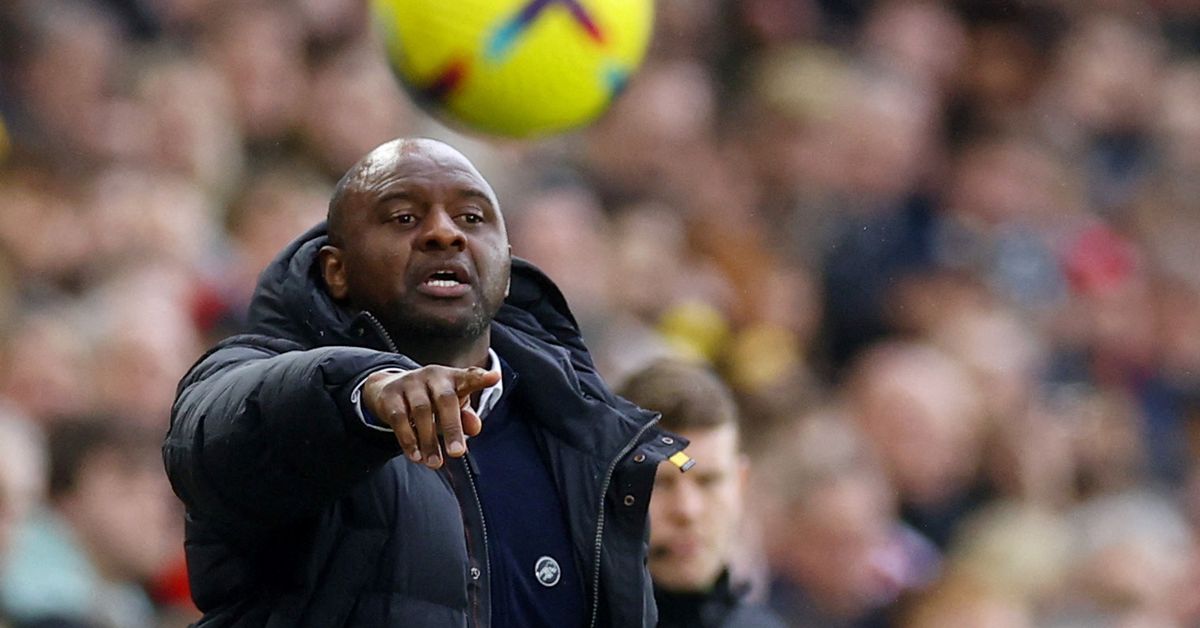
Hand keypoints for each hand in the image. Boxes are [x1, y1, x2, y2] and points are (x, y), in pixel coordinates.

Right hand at [362, 365, 499, 468]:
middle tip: (457, 453)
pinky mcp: (390, 395)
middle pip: (445, 400)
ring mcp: (410, 383)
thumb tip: (475, 428)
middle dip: (452, 428)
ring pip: (421, 411)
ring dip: (429, 441)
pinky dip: (408, 440)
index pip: (469, 376)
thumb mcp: (450, 405)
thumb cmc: (429, 398)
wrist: (388, 388)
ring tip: (435, 463)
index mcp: (452, 378)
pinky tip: (416, 456)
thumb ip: (465, 416)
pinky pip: (399, 418)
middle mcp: (433, 376)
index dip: (481, 378)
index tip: (494, 377)